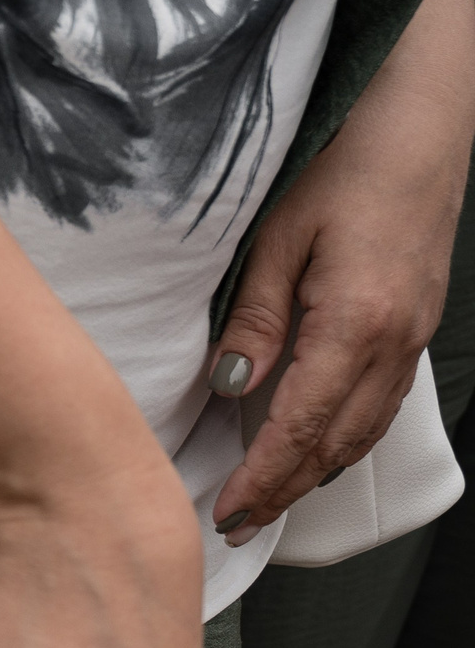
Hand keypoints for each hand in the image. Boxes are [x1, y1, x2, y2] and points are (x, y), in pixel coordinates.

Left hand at [208, 0, 474, 544]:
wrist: (421, 122)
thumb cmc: (343, 166)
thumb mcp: (279, 238)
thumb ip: (256, 320)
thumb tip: (229, 389)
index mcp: (356, 324)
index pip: (301, 427)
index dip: (262, 479)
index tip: (225, 512)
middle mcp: (394, 343)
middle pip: (335, 444)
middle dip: (285, 491)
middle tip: (234, 525)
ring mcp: (412, 338)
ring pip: (362, 431)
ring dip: (314, 472)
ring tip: (265, 501)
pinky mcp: (415, 327)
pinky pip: (378, 404)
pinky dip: (341, 438)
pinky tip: (311, 448)